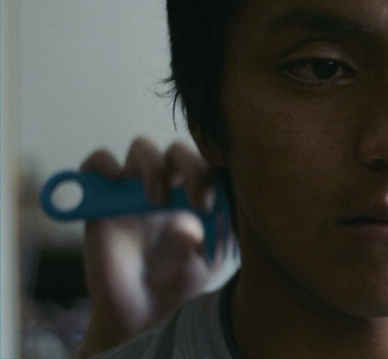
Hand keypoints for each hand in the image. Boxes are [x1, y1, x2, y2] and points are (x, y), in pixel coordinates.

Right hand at [76, 137, 228, 357]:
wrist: (142, 314)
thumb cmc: (178, 283)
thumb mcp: (210, 258)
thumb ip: (218, 230)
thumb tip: (218, 205)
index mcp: (191, 197)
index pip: (204, 164)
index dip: (209, 175)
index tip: (209, 205)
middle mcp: (163, 188)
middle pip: (176, 151)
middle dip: (188, 166)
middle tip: (193, 201)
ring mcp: (131, 192)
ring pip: (141, 148)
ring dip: (152, 165)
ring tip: (156, 200)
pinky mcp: (100, 202)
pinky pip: (95, 164)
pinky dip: (103, 164)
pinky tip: (117, 181)